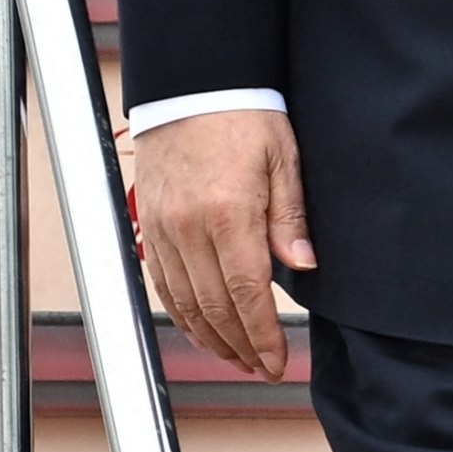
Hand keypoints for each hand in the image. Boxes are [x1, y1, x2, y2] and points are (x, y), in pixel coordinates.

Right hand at [131, 110, 314, 381]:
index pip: (248, 294)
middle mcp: (189, 228)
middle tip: (261, 368)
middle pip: (215, 308)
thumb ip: (290, 215)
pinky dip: (181, 313)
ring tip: (236, 358)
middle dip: (240, 347)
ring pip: (184, 303)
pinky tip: (201, 327)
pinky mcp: (149, 225)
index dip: (263, 336)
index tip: (276, 360)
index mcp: (229, 213)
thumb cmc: (242, 113)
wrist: (191, 83)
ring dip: (210, 338)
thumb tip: (303, 263)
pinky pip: (162, 283)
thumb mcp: (283, 157)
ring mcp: (163, 229)